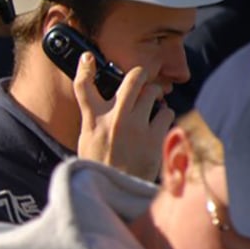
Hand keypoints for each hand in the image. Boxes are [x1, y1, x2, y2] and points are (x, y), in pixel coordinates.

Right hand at [74, 52, 172, 180]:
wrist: (116, 191)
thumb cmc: (100, 166)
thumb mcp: (87, 141)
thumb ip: (95, 120)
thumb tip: (104, 103)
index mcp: (92, 120)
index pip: (83, 87)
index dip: (84, 68)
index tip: (88, 57)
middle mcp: (113, 119)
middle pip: (131, 80)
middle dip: (140, 74)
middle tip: (143, 78)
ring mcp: (135, 127)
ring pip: (152, 93)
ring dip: (154, 97)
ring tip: (152, 107)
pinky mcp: (154, 137)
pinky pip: (166, 113)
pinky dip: (164, 116)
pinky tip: (159, 125)